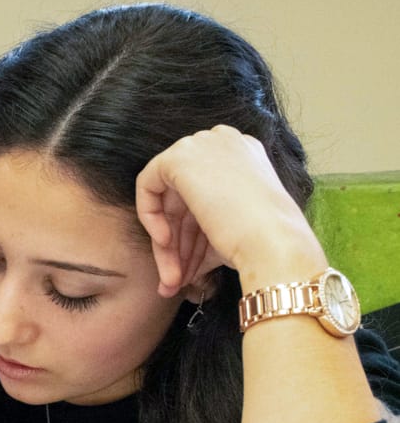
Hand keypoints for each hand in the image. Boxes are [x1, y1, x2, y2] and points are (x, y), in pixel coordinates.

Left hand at [135, 125, 325, 296]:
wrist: (274, 243)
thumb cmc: (262, 243)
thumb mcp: (230, 226)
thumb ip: (201, 225)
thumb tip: (171, 245)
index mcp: (244, 154)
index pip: (204, 193)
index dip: (193, 233)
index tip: (192, 264)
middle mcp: (224, 142)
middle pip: (184, 198)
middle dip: (178, 244)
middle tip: (175, 279)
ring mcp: (203, 145)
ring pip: (167, 199)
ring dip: (167, 245)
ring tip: (171, 280)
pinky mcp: (180, 156)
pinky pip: (148, 185)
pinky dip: (151, 216)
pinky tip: (165, 242)